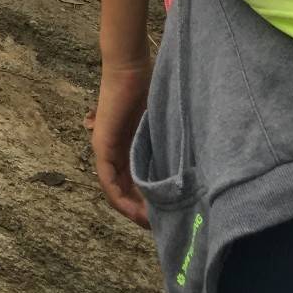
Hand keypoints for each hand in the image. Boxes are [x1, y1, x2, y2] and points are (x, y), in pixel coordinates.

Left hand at [91, 60, 151, 226]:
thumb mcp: (159, 122)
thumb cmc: (147, 86)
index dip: (149, 200)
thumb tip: (190, 162)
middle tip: (162, 227)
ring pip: (116, 190)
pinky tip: (135, 211)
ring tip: (151, 224)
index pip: (135, 181)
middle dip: (142, 210)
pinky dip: (120, 198)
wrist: (130, 66)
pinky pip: (108, 181)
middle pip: (125, 191)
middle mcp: (113, 151)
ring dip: (132, 210)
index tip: (167, 214)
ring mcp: (105, 148)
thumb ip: (166, 141)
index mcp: (128, 146)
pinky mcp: (103, 145)